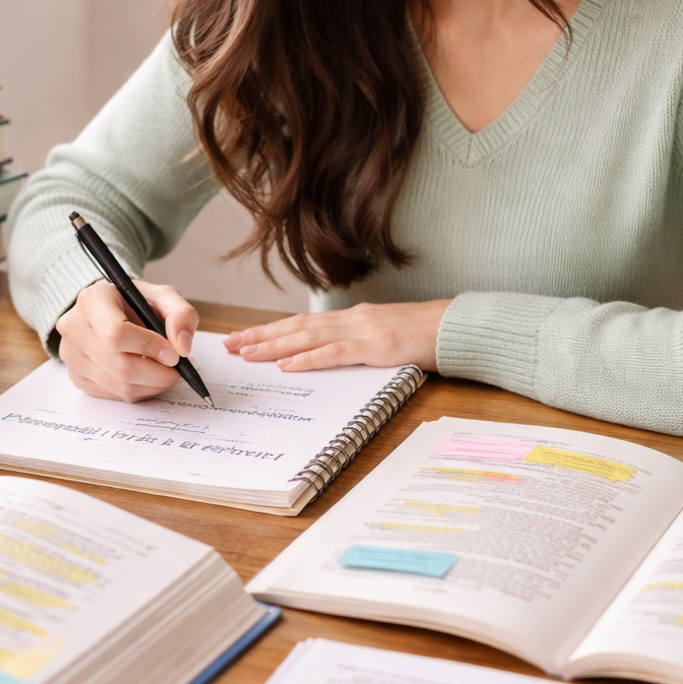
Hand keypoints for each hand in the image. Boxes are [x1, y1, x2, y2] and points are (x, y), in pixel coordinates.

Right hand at [56, 278, 197, 401]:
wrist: (109, 311)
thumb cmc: (135, 303)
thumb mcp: (163, 297)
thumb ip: (181, 314)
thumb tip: (183, 347)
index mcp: (92, 300)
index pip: (117, 334)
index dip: (150, 348)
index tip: (174, 354)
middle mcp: (74, 328)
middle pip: (120, 366)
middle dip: (158, 374)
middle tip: (179, 369)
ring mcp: (71, 356)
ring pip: (119, 386)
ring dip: (153, 385)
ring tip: (168, 372)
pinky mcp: (76, 376)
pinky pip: (114, 395)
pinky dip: (140, 390)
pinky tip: (148, 376)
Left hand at [223, 300, 450, 372]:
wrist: (453, 327)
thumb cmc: (422, 335)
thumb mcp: (383, 336)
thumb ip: (357, 343)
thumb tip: (331, 357)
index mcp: (350, 318)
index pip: (301, 323)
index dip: (270, 330)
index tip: (242, 337)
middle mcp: (349, 319)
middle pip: (295, 327)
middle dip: (260, 336)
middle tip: (229, 345)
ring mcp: (361, 331)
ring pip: (307, 337)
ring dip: (274, 345)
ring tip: (246, 353)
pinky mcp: (374, 346)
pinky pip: (334, 354)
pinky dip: (308, 358)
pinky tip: (287, 365)